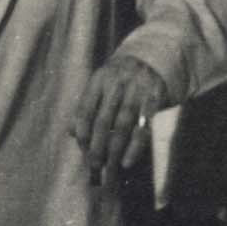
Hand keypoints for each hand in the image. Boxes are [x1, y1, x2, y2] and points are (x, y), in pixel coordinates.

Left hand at [71, 52, 166, 187]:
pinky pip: (143, 127)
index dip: (82, 132)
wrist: (153, 56)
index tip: (82, 150)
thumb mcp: (102, 84)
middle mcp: (117, 83)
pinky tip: (127, 161)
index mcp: (99, 79)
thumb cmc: (120, 79)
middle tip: (94, 167)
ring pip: (122, 126)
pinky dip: (135, 147)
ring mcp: (137, 90)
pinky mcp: (154, 98)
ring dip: (114, 150)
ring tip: (109, 169)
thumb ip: (87, 105)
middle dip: (97, 147)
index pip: (85, 109)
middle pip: (103, 121)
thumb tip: (71, 132)